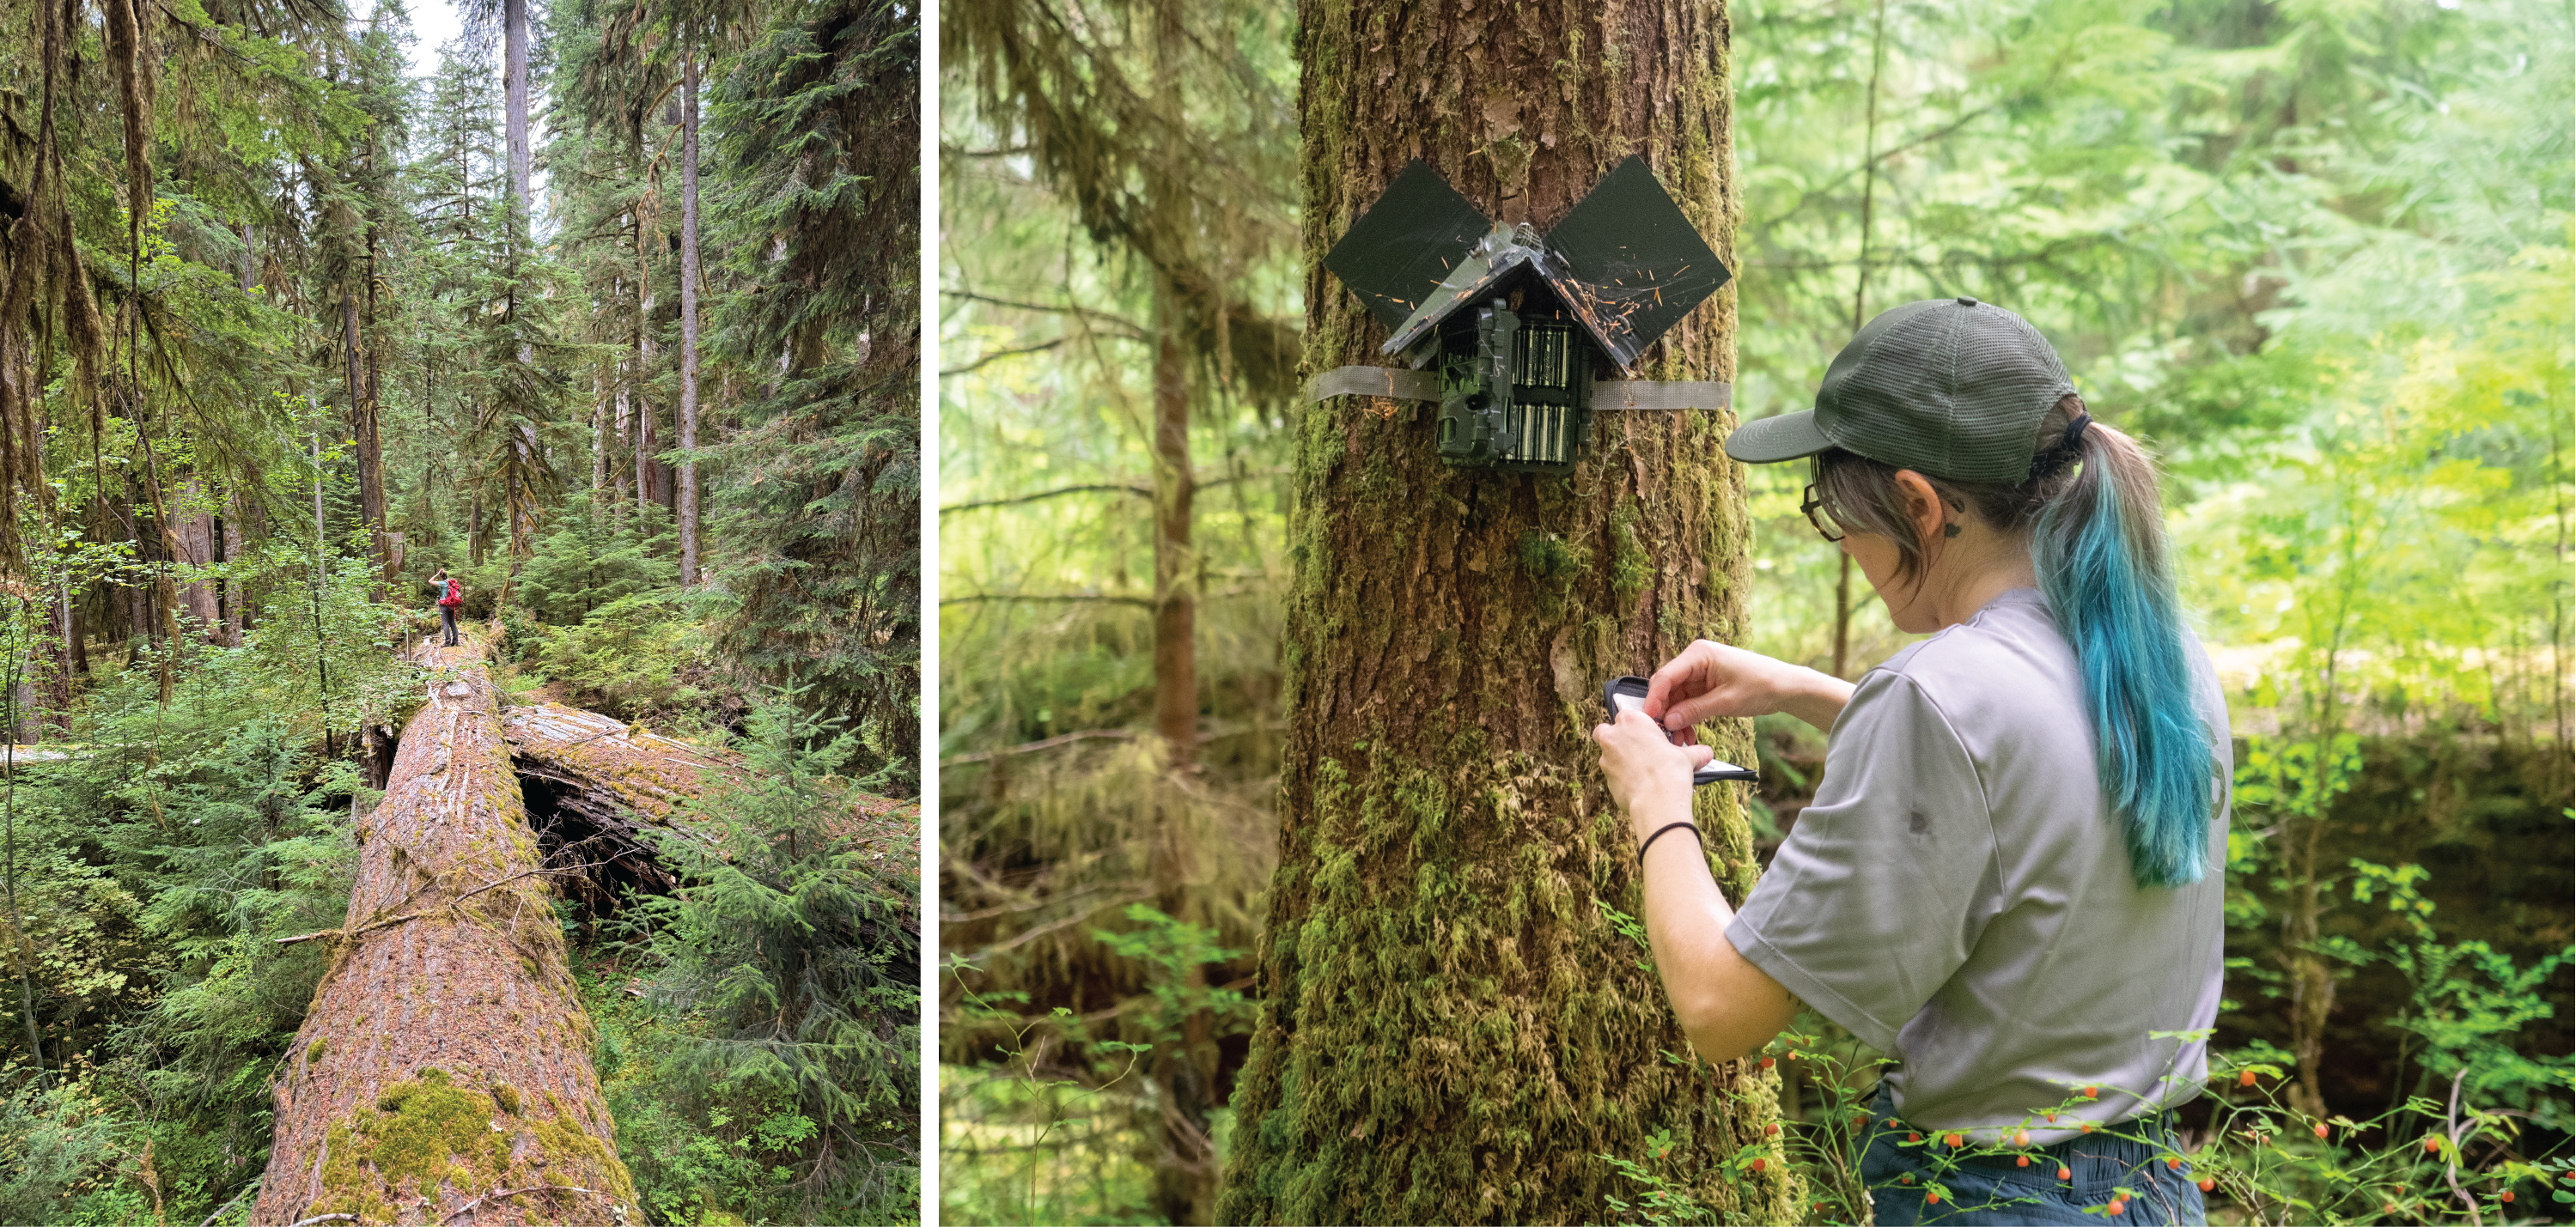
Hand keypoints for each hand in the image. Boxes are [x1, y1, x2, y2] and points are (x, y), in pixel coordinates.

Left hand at [1593, 710, 1712, 841]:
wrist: (1658, 801)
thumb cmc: (1670, 772)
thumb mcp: (1687, 756)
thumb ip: (1694, 752)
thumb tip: (1705, 753)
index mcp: (1632, 721)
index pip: (1627, 715)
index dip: (1636, 726)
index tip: (1647, 735)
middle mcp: (1614, 737)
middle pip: (1606, 731)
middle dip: (1616, 738)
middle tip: (1635, 748)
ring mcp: (1606, 758)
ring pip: (1607, 754)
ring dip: (1619, 759)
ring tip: (1641, 770)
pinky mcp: (1606, 779)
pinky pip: (1612, 775)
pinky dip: (1622, 778)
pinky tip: (1638, 784)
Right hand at [1646, 640, 1852, 733]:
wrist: (1785, 687)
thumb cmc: (1760, 685)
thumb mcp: (1725, 702)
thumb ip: (1694, 710)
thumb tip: (1667, 721)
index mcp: (1699, 654)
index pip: (1666, 676)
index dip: (1654, 699)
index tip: (1649, 720)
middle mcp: (1695, 659)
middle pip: (1667, 687)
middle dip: (1664, 711)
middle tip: (1663, 735)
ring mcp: (1698, 672)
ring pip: (1675, 697)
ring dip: (1675, 717)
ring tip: (1679, 740)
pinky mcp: (1704, 684)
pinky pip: (1686, 701)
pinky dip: (1685, 717)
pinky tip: (1687, 734)